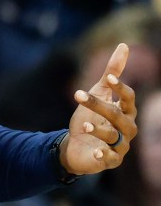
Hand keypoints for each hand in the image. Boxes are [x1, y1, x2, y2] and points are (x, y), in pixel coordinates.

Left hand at [60, 43, 136, 175]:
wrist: (76, 145)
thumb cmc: (91, 116)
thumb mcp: (98, 93)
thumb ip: (112, 72)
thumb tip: (124, 45)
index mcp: (126, 111)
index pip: (129, 98)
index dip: (120, 88)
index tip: (107, 78)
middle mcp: (127, 128)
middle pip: (117, 115)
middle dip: (99, 106)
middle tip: (78, 94)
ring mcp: (120, 145)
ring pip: (113, 137)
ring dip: (98, 130)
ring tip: (83, 125)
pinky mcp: (110, 160)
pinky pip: (109, 158)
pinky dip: (103, 154)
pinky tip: (94, 150)